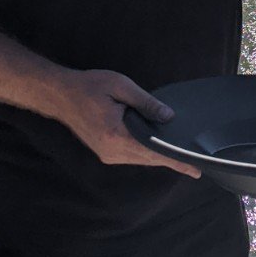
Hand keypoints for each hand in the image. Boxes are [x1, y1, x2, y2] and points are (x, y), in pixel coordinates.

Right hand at [54, 69, 201, 178]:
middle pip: (149, 159)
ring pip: (140, 159)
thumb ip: (146, 103)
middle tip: (194, 165)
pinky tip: (156, 147)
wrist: (61, 94)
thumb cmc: (89, 86)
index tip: (194, 170)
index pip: (153, 152)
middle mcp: (111, 151)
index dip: (176, 161)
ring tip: (179, 156)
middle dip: (171, 161)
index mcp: (116, 135)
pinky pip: (130, 156)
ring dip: (158, 157)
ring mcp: (107, 154)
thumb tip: (168, 116)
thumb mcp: (121, 86)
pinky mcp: (104, 152)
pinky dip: (145, 153)